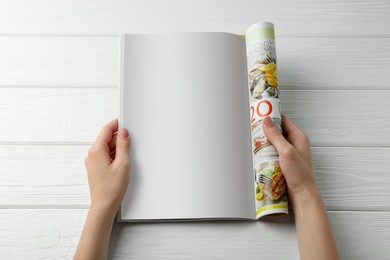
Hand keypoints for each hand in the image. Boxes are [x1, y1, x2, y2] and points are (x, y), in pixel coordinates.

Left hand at [85, 119, 130, 215]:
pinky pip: (106, 156)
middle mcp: (92, 155)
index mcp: (96, 151)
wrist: (104, 206)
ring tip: (126, 159)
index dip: (116, 124)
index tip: (125, 121)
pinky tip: (122, 164)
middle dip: (119, 138)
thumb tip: (123, 133)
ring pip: (107, 148)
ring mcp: (93, 162)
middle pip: (106, 139)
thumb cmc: (111, 189)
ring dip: (117, 149)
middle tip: (131, 143)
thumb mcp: (123, 163)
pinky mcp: (96, 169)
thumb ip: (123, 145)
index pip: (106, 130)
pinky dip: (114, 156)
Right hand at [263, 114, 339, 259]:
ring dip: (265, 140)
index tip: (261, 112)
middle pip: (278, 130)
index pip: (284, 120)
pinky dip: (267, 150)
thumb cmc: (300, 174)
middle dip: (266, 129)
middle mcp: (295, 143)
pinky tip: (259, 153)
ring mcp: (290, 153)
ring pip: (275, 142)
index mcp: (299, 137)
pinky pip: (274, 152)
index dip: (273, 115)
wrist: (303, 195)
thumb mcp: (286, 152)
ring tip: (254, 139)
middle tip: (254, 127)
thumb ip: (276, 136)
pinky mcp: (285, 162)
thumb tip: (267, 120)